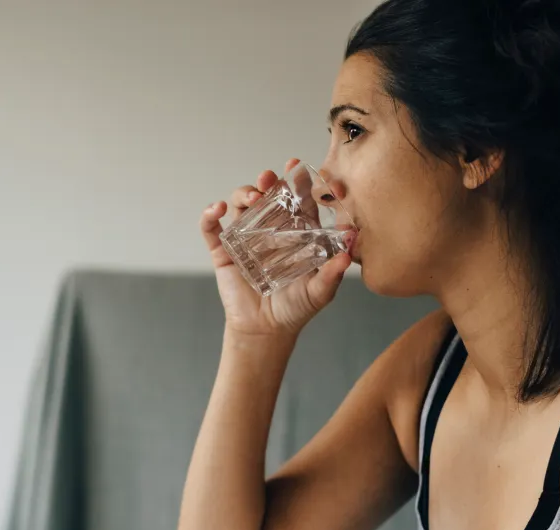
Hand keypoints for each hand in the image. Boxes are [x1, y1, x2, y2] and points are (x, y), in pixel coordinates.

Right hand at [202, 157, 353, 336]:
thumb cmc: (296, 309)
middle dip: (268, 182)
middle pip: (268, 196)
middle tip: (269, 179)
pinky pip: (212, 228)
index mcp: (295, 234)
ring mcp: (245, 239)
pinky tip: (217, 209)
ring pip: (241, 205)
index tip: (298, 168)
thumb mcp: (320, 292)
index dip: (298, 183)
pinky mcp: (224, 252)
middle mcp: (270, 231)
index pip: (298, 201)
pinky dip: (210, 215)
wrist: (267, 330)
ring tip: (251, 196)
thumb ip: (333, 273)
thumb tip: (349, 254)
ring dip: (243, 193)